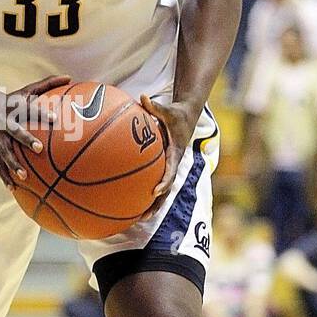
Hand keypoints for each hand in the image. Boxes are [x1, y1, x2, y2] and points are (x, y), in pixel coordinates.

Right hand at [0, 75, 69, 189]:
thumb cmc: (14, 100)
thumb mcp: (28, 90)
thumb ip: (48, 84)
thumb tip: (70, 77)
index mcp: (15, 108)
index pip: (29, 110)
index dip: (41, 114)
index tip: (55, 120)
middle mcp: (4, 123)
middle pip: (14, 131)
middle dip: (25, 140)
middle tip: (39, 149)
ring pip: (3, 152)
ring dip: (13, 164)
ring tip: (24, 176)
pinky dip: (5, 177)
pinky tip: (13, 189)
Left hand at [138, 95, 198, 217]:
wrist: (187, 117)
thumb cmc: (176, 114)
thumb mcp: (168, 109)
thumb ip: (155, 106)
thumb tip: (143, 98)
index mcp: (175, 154)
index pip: (171, 171)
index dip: (163, 182)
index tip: (154, 191)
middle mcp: (172, 164)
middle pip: (166, 189)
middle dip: (156, 203)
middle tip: (144, 216)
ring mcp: (168, 168)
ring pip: (161, 191)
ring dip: (151, 205)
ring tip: (136, 219)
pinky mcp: (163, 167)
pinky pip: (153, 182)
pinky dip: (144, 192)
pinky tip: (129, 201)